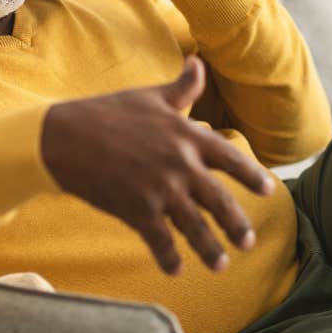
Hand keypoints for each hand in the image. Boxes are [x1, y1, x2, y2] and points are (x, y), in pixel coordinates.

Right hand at [38, 55, 274, 275]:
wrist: (62, 137)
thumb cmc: (108, 113)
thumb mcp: (150, 96)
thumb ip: (182, 87)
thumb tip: (198, 62)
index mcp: (186, 136)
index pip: (230, 158)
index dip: (252, 176)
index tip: (269, 191)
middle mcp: (179, 164)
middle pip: (219, 201)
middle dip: (236, 225)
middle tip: (248, 244)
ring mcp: (159, 189)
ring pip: (194, 226)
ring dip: (209, 249)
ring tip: (221, 266)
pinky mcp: (136, 209)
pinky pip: (158, 240)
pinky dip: (168, 257)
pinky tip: (175, 271)